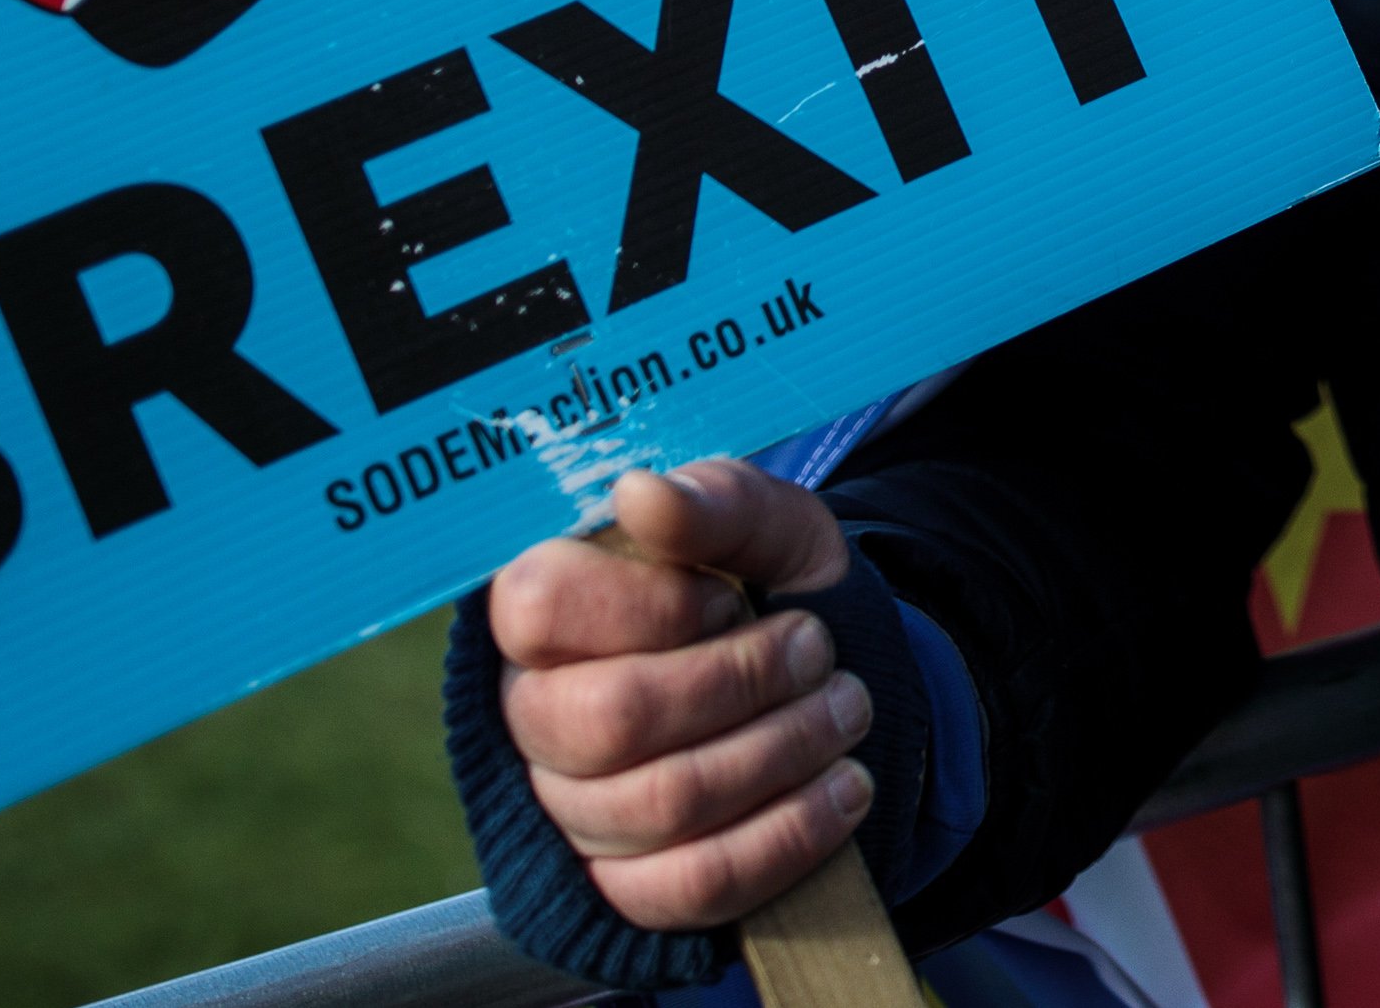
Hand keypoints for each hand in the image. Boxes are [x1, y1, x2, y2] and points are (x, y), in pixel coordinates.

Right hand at [485, 460, 877, 935]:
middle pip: (609, 719)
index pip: (543, 609)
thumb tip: (641, 494)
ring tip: (846, 709)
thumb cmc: (769, 586)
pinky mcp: (623, 885)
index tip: (727, 597)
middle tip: (817, 651)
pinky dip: (785, 838)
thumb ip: (714, 498)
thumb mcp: (767, 522)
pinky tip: (842, 790)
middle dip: (740, 683)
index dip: (654, 607)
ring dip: (781, 752)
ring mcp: (569, 808)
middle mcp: (534, 712)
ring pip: (661, 805)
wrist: (822, 676)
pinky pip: (690, 886)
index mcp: (542, 607)